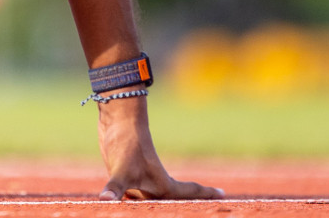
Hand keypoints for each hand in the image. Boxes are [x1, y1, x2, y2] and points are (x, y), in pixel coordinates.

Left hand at [95, 92, 221, 200]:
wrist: (116, 118)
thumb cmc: (126, 143)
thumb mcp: (121, 169)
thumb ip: (115, 188)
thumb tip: (104, 200)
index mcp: (162, 187)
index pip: (188, 194)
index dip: (206, 195)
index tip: (224, 194)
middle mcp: (153, 186)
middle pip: (169, 204)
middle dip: (180, 207)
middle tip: (198, 212)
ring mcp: (139, 180)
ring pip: (148, 201)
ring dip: (154, 207)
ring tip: (161, 209)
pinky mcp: (124, 175)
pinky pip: (129, 195)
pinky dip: (127, 200)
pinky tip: (122, 202)